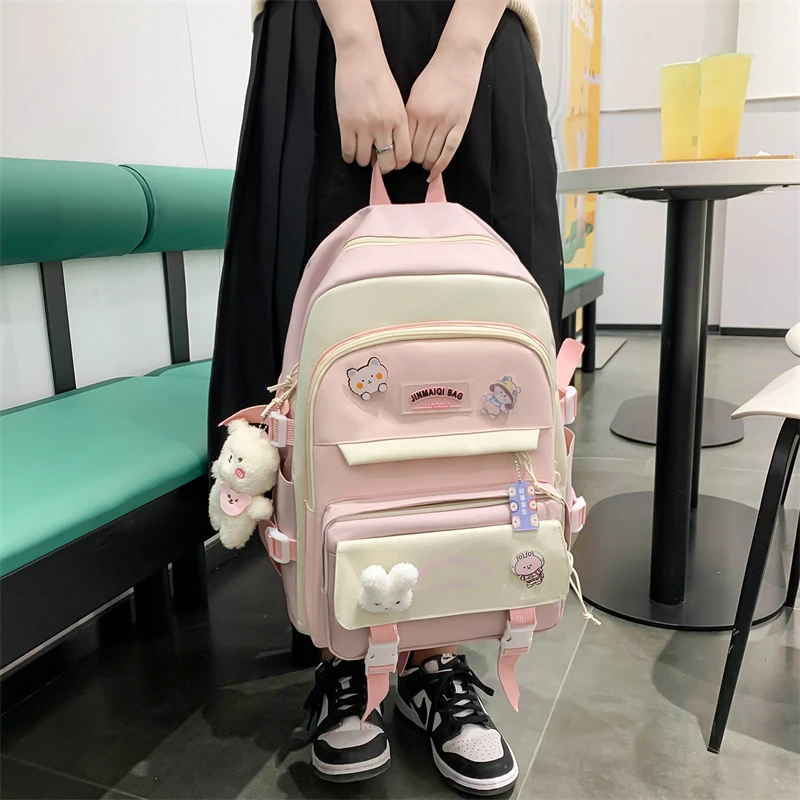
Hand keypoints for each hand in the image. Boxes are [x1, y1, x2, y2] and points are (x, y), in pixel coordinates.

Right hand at [335, 41, 411, 172]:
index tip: (393, 161)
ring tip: (362, 150)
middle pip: (386, 164)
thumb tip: (392, 149)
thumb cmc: (379, 77)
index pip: (404, 156)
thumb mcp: (397, 101)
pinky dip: (349, 156)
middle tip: (377, 161)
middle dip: (382, 167)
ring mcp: (364, 126)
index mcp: (399, 120)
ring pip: (365, 161)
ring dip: (363, 159)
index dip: (398, 164)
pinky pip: (348, 152)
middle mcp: (384, 126)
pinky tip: (350, 150)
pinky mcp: (346, 124)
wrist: (361, 57)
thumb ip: (397, 125)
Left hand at [406, 41, 483, 180]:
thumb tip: (403, 140)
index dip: (400, 153)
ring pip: (431, 155)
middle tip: (413, 161)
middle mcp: (428, 118)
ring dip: (426, 163)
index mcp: (413, 110)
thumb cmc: (434, 75)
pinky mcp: (460, 124)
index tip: (399, 157)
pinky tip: (434, 173)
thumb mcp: (414, 94)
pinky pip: (449, 151)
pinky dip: (440, 165)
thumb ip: (409, 116)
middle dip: (413, 160)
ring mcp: (445, 122)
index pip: (403, 143)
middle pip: (416, 152)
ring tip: (425, 164)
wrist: (458, 59)